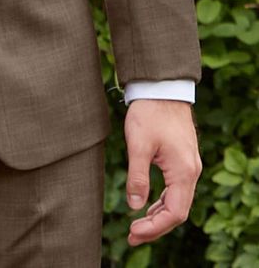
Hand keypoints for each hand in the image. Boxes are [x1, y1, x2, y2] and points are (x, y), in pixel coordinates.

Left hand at [125, 98, 201, 245]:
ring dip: (158, 216)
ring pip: (177, 202)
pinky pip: (176, 190)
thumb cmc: (149, 112)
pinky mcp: (182, 160)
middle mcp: (191, 172)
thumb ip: (137, 176)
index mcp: (183, 171)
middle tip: (131, 236)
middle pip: (177, 212)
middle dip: (155, 227)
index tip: (133, 233)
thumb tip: (134, 206)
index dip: (153, 228)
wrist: (161, 87)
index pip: (174, 213)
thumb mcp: (138, 144)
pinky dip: (162, 202)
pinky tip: (147, 206)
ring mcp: (189, 166)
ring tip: (137, 226)